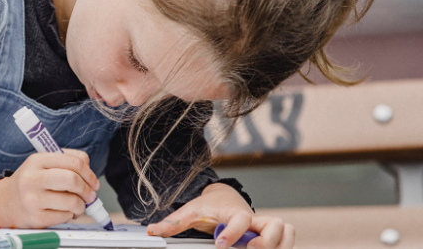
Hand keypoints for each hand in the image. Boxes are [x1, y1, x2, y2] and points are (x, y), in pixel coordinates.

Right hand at [0, 148, 99, 227]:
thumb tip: (90, 175)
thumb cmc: (30, 182)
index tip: (93, 182)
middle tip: (90, 195)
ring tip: (77, 205)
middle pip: (73, 180)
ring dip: (81, 205)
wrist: (4, 203)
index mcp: (37, 160)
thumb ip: (65, 162)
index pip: (73, 162)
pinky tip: (64, 212)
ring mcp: (33, 199)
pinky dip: (70, 215)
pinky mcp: (36, 218)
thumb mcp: (41, 165)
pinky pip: (65, 216)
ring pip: (72, 201)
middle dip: (87, 190)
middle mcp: (33, 178)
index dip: (89, 173)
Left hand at [145, 183, 294, 248]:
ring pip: (286, 231)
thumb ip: (173, 223)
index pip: (239, 219)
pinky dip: (286, 246)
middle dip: (263, 242)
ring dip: (278, 244)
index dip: (233, 233)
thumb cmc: (208, 207)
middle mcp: (252, 217)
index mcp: (232, 211)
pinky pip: (289, 238)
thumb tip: (152, 230)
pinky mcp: (270, 233)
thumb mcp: (190, 212)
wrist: (223, 198)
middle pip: (272, 226)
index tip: (220, 244)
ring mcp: (263, 225)